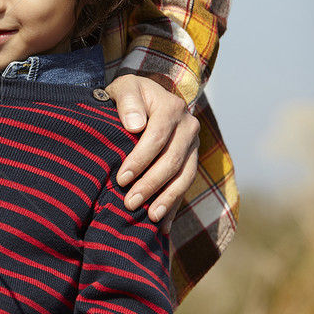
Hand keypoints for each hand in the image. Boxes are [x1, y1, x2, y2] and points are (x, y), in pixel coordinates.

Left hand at [105, 74, 199, 230]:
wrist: (145, 96)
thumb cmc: (128, 94)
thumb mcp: (124, 87)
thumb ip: (127, 101)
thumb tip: (135, 126)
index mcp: (172, 107)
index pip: (157, 137)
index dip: (140, 160)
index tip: (121, 179)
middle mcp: (189, 126)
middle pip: (171, 160)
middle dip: (151, 184)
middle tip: (130, 203)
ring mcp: (192, 145)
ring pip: (184, 176)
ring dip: (168, 199)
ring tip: (151, 218)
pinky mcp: (191, 159)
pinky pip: (185, 184)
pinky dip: (174, 205)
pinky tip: (164, 225)